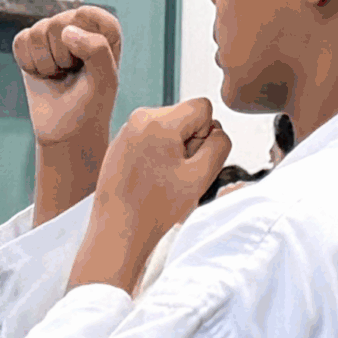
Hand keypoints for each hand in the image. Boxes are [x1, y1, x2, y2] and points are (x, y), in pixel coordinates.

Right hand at [15, 5, 122, 223]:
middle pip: (57, 24)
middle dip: (62, 56)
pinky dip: (29, 64)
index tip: (89, 65)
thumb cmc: (91, 105)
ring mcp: (53, 34)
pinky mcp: (31, 45)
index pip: (86, 15)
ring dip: (46, 63)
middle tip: (71, 73)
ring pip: (37, 32)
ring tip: (58, 75)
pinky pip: (21, 41)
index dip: (84, 43)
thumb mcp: (106, 80)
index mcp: (104, 28)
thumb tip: (66, 31)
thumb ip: (97, 49)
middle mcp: (79, 24)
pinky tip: (43, 74)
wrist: (66, 131)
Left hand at [69, 98, 232, 295]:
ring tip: (162, 180)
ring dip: (174, 152)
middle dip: (189, 142)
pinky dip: (157, 157)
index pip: (203, 107)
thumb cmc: (156, 208)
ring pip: (168, 130)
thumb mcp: (200, 177)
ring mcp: (127, 130)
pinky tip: (149, 182)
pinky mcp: (120, 144)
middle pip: (184, 117)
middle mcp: (139, 117)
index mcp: (159, 120)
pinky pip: (151, 140)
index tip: (191, 160)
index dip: (206, 135)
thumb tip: (218, 131)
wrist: (118, 230)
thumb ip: (220, 146)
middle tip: (177, 175)